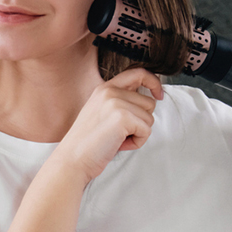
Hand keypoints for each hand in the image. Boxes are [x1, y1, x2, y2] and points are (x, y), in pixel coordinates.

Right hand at [54, 68, 163, 182]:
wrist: (73, 158)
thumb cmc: (87, 142)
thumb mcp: (101, 112)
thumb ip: (120, 101)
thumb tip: (148, 100)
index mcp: (104, 88)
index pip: (138, 73)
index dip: (153, 82)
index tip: (158, 94)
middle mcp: (110, 91)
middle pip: (149, 102)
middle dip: (140, 121)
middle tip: (119, 132)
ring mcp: (116, 103)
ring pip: (149, 118)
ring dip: (138, 133)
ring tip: (116, 138)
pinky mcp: (123, 118)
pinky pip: (146, 131)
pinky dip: (136, 142)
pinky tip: (118, 144)